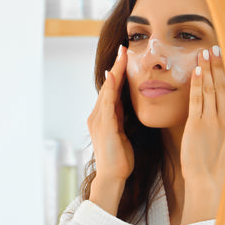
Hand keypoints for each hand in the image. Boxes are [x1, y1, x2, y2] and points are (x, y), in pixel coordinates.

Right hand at [87, 45, 134, 214]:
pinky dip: (110, 89)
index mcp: (104, 116)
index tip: (126, 56)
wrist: (112, 177)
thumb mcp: (123, 133)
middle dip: (117, 66)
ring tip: (121, 56)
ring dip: (115, 72)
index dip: (119, 72)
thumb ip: (122, 118)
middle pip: (109, 85)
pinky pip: (107, 103)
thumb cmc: (120, 159)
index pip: (113, 89)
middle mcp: (98, 115)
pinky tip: (114, 77)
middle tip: (123, 48)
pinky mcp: (104, 126)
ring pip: (107, 90)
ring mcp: (99, 120)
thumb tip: (127, 105)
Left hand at [180, 45, 224, 222]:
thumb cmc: (217, 169)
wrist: (210, 185)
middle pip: (222, 85)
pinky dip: (197, 84)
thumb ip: (224, 127)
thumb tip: (223, 114)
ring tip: (204, 53)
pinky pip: (197, 100)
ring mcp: (212, 120)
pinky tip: (195, 71)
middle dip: (218, 65)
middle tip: (215, 48)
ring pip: (210, 89)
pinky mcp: (197, 125)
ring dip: (207, 69)